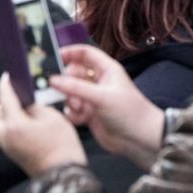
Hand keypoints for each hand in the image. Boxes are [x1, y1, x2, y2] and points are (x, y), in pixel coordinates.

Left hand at [0, 72, 85, 177]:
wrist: (63, 175)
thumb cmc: (61, 146)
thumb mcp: (52, 117)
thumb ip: (34, 105)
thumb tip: (25, 99)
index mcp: (14, 124)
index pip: (4, 96)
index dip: (6, 84)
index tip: (8, 77)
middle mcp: (4, 135)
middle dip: (1, 105)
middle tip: (19, 102)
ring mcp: (6, 145)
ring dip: (5, 116)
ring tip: (25, 114)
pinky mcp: (11, 152)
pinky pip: (3, 133)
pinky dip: (10, 126)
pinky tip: (27, 124)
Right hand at [49, 44, 163, 168]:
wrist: (139, 139)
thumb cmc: (131, 112)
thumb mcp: (102, 96)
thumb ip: (76, 87)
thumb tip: (53, 80)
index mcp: (106, 70)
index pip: (84, 53)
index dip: (69, 53)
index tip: (53, 58)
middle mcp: (98, 81)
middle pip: (72, 74)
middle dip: (67, 83)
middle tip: (67, 93)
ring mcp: (93, 98)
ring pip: (70, 92)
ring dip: (70, 100)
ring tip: (78, 109)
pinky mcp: (89, 113)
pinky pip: (71, 109)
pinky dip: (72, 113)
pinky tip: (80, 119)